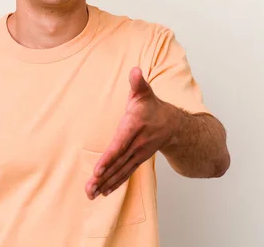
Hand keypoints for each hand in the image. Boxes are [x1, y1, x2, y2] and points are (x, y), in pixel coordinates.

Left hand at [85, 67, 179, 199]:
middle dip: (103, 176)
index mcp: (135, 126)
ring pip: (121, 171)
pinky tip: (103, 192)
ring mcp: (139, 154)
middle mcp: (137, 144)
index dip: (109, 158)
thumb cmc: (153, 106)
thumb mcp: (145, 92)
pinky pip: (126, 173)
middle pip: (118, 162)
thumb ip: (138, 82)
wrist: (174, 124)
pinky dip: (115, 183)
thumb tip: (135, 70)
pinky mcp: (138, 159)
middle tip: (89, 188)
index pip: (120, 144)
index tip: (98, 169)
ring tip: (91, 194)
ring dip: (106, 184)